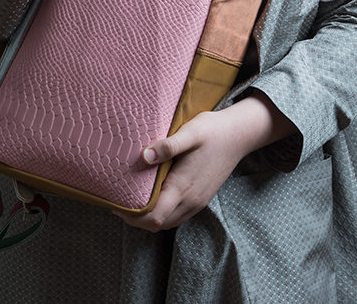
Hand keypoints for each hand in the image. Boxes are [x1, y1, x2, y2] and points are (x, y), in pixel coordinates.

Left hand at [112, 93, 295, 231]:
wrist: (239, 135)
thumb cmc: (212, 131)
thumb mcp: (190, 132)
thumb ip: (168, 146)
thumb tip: (144, 156)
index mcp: (183, 188)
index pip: (154, 217)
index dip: (133, 216)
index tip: (117, 203)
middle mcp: (191, 200)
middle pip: (158, 224)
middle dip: (136, 219)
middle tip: (119, 201)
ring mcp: (197, 201)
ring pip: (168, 222)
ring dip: (149, 217)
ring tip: (132, 200)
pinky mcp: (201, 198)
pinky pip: (177, 215)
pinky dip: (162, 213)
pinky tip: (153, 196)